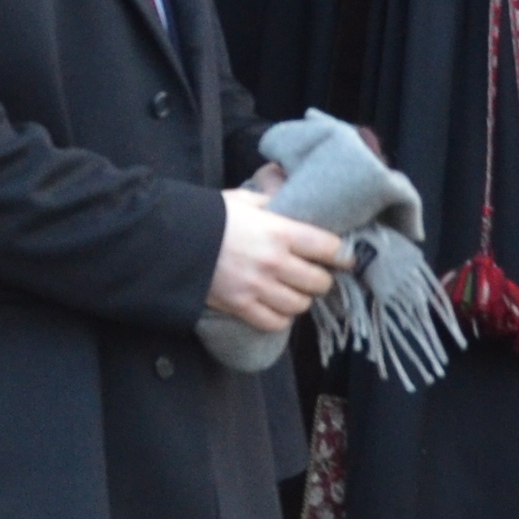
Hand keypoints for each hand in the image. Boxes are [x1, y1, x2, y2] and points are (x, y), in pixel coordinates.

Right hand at [206, 189, 348, 334]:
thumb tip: (292, 195)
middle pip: (320, 282)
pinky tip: (277, 307)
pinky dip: (281, 317)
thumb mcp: (245, 199)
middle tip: (315, 274)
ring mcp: (258, 288)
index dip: (342, 253)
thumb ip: (274, 201)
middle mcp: (274, 262)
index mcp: (280, 232)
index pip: (330, 248)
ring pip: (300, 305)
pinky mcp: (242, 306)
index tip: (345, 256)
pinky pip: (276, 322)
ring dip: (301, 298)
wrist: (173, 240)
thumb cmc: (211, 216)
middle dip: (321, 278)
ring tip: (295, 291)